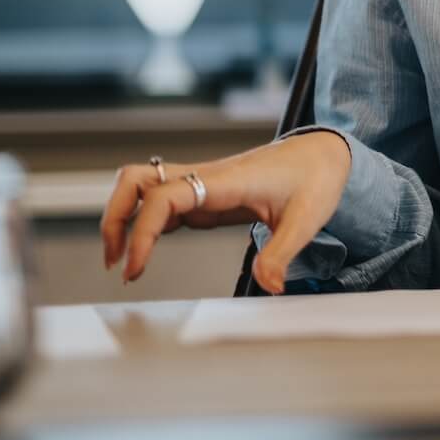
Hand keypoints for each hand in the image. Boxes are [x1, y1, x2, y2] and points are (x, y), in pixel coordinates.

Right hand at [99, 132, 350, 293]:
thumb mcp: (306, 219)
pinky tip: (148, 249)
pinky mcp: (206, 192)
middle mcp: (206, 177)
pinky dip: (146, 222)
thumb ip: (282, 253)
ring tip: (124, 260)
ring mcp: (203, 183)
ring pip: (143, 185)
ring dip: (123, 216)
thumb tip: (269, 286)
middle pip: (136, 180)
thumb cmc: (316, 177)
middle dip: (114, 218)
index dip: (141, 232)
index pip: (164, 196)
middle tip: (116, 262)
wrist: (325, 153)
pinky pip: (162, 200)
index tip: (134, 269)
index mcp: (226, 181)